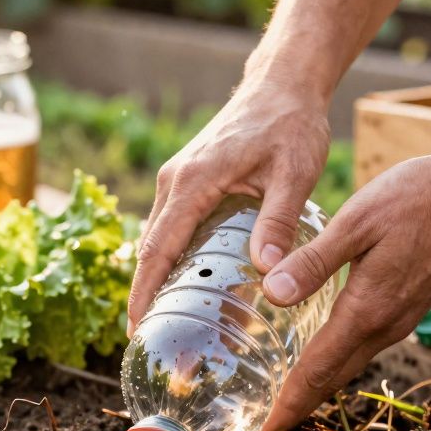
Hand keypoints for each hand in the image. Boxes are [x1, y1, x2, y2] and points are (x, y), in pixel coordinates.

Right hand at [127, 83, 330, 332]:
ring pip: (156, 240)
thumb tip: (266, 272)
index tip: (136, 331)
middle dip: (144, 298)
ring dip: (154, 281)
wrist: (281, 85)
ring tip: (163, 326)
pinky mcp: (187, 182)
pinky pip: (169, 228)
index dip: (144, 294)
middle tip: (150, 345)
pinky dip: (168, 260)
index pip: (158, 249)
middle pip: (149, 250)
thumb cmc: (290, 124)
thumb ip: (277, 222)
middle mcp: (175, 182)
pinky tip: (185, 287)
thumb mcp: (294, 174)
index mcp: (193, 182)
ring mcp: (177, 180)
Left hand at [253, 146, 430, 430]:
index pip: (317, 372)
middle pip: (333, 379)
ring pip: (350, 363)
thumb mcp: (356, 222)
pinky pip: (365, 345)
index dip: (287, 407)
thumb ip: (313, 261)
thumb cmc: (418, 198)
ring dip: (318, 385)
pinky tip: (323, 351)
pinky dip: (338, 360)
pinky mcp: (410, 305)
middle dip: (299, 407)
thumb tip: (272, 294)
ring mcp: (402, 318)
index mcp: (367, 310)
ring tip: (287, 399)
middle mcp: (386, 324)